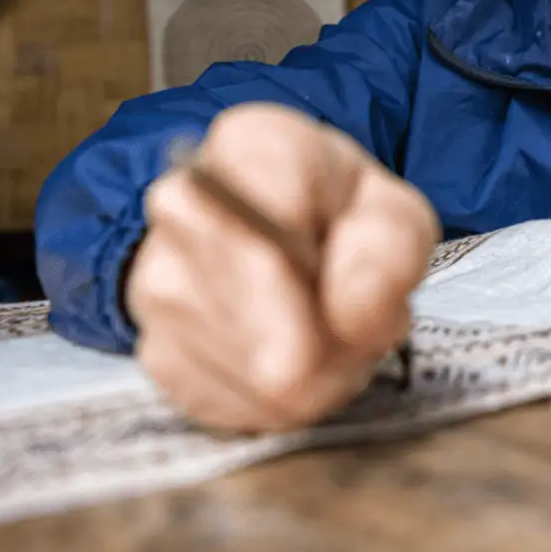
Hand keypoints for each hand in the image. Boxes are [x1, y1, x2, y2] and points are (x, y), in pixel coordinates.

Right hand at [126, 103, 440, 431]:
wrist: (280, 238)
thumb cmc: (339, 220)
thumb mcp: (393, 216)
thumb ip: (389, 253)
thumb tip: (350, 314)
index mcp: (251, 146)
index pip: (280, 227)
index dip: (336, 284)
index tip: (365, 303)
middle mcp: (183, 203)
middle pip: (263, 307)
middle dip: (329, 341)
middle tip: (356, 330)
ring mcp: (157, 279)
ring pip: (255, 370)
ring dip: (311, 377)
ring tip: (324, 338)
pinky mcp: (156, 349)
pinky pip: (232, 405)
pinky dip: (275, 402)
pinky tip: (287, 362)